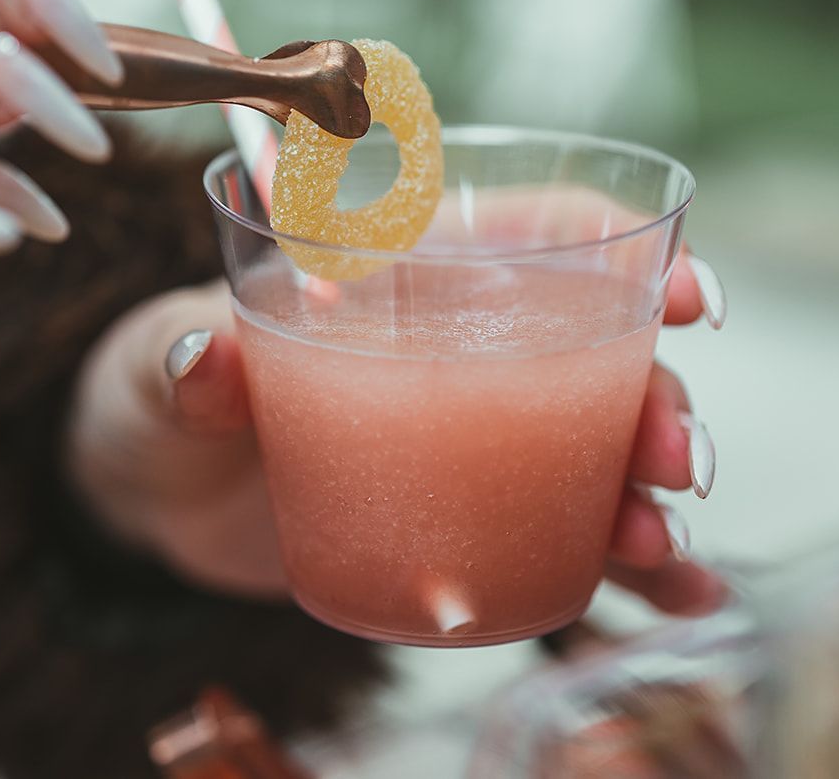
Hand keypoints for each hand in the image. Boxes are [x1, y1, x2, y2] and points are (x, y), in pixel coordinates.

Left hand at [67, 253, 729, 613]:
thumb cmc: (162, 389)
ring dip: (650, 495)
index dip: (627, 255)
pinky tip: (677, 600)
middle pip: (595, 354)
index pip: (539, 238)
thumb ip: (184, 362)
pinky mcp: (460, 512)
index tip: (685, 298)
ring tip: (661, 548)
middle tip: (669, 459)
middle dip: (657, 400)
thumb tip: (203, 359)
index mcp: (405, 274)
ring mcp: (470, 436)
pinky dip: (627, 570)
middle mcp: (461, 346)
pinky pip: (561, 534)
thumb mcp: (162, 366)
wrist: (153, 491)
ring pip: (596, 451)